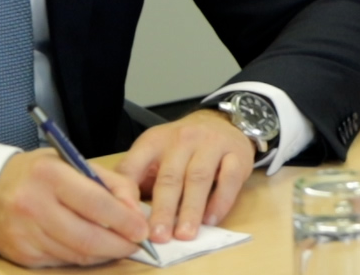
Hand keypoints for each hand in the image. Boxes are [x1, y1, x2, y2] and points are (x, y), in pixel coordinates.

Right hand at [0, 148, 147, 267]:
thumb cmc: (41, 174)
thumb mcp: (75, 164)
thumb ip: (111, 184)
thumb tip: (135, 214)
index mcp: (50, 175)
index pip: (96, 204)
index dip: (124, 220)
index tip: (143, 229)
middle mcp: (33, 205)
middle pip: (87, 236)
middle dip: (119, 244)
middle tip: (136, 244)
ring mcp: (24, 232)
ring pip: (76, 253)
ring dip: (104, 254)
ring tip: (119, 245)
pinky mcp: (21, 253)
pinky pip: (62, 261)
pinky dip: (83, 258)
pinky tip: (93, 249)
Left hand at [115, 109, 256, 243]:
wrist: (222, 122)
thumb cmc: (181, 148)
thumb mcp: (153, 154)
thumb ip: (136, 179)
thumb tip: (122, 215)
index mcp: (153, 142)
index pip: (134, 167)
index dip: (128, 195)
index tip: (127, 221)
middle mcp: (182, 139)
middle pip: (170, 177)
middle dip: (163, 210)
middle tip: (158, 237)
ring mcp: (211, 144)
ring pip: (199, 178)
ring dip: (191, 209)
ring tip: (185, 234)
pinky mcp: (237, 153)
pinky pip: (229, 178)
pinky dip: (220, 201)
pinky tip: (211, 219)